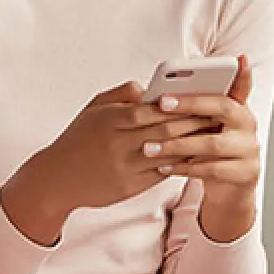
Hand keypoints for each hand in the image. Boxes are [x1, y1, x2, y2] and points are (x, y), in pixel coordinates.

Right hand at [4, 78, 219, 239]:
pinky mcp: (130, 186)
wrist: (56, 179)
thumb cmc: (77, 140)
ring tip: (213, 135)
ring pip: (168, 153)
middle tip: (217, 113)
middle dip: (193, 121)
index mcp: (109, 120)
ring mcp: (124, 166)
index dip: (175, 104)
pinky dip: (180, 164)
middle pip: (164, 130)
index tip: (197, 96)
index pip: (149, 108)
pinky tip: (196, 157)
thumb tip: (148, 87)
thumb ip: (121, 95)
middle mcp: (117, 143)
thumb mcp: (92, 110)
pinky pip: (162, 174)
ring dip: (192, 144)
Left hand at [145, 57, 260, 241]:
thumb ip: (193, 108)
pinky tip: (164, 166)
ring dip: (178, 145)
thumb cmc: (210, 152)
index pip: (238, 86)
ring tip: (150, 147)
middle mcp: (248, 125)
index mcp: (239, 108)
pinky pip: (211, 170)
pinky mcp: (245, 173)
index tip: (228, 60)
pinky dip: (184, 168)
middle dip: (190, 104)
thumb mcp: (205, 126)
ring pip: (213, 144)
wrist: (228, 189)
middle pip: (223, 108)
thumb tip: (155, 92)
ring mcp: (249, 150)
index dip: (238, 74)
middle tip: (161, 103)